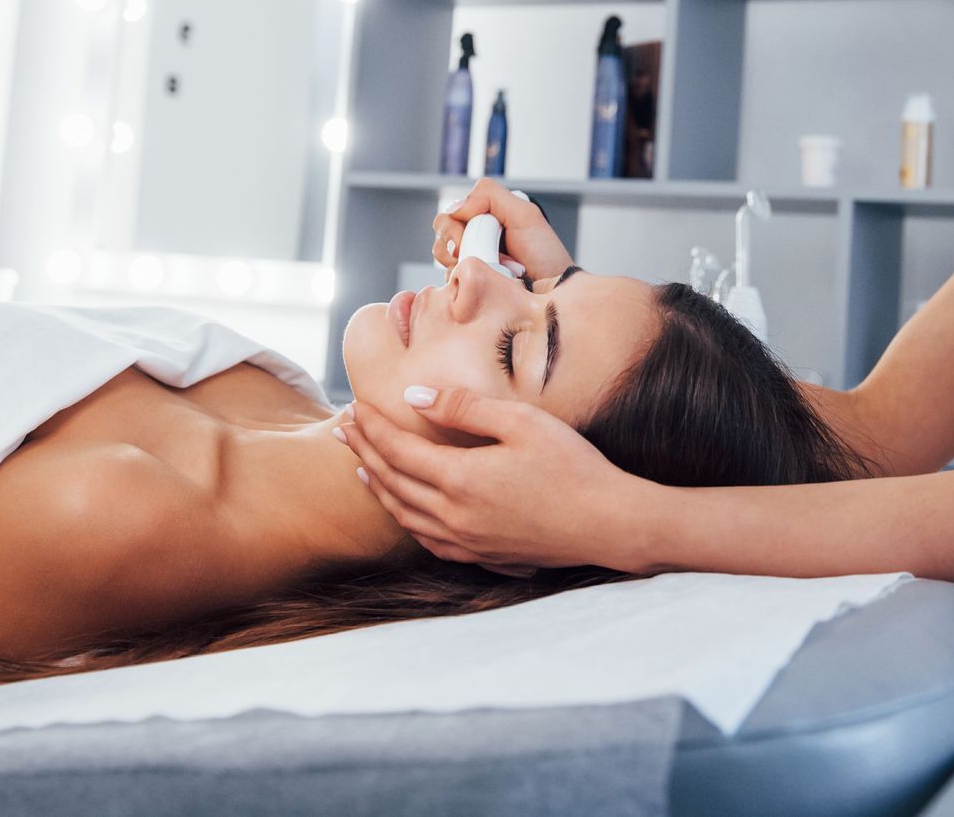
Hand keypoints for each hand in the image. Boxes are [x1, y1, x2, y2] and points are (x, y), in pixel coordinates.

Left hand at [339, 385, 649, 573]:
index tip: (354, 407)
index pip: (397, 450)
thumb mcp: (520, 422)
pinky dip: (406, 521)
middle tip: (344, 430)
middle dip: (364, 453)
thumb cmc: (572, 466)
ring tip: (362, 469)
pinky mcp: (484, 556)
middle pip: (393, 483)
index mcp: (459, 479)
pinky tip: (407, 512)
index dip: (372, 428)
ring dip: (380, 489)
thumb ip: (463, 408)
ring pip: (405, 517)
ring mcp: (467, 542)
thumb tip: (412, 398)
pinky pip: (429, 541)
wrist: (609, 524)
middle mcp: (454, 517)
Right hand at [432, 177, 573, 282]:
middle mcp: (474, 235)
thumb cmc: (545, 256)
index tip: (469, 238)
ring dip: (458, 262)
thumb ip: (490, 196)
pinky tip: (480, 283)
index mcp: (486, 216)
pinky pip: (448, 279)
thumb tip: (455, 207)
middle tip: (475, 254)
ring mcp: (470, 261)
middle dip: (453, 243)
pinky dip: (459, 280)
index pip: (451, 213)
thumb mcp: (525, 215)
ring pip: (441, 255)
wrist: (550, 293)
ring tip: (487, 268)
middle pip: (441, 232)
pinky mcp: (468, 284)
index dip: (453, 226)